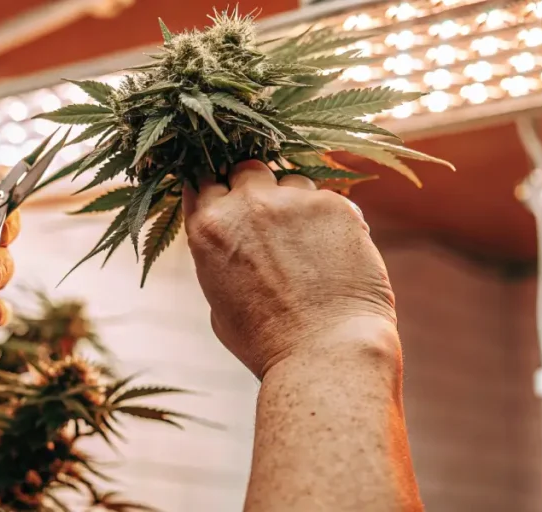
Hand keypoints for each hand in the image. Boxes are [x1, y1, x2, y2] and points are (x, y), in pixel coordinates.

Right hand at [182, 160, 396, 378]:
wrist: (324, 353)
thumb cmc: (267, 343)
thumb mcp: (219, 301)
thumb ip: (221, 258)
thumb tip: (233, 239)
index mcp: (208, 228)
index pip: (205, 182)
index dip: (219, 191)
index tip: (231, 203)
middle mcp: (245, 205)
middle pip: (247, 170)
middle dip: (257, 188)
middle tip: (273, 221)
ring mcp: (291, 201)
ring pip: (292, 182)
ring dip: (297, 205)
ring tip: (310, 249)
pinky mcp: (334, 205)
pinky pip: (330, 200)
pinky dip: (333, 222)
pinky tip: (337, 256)